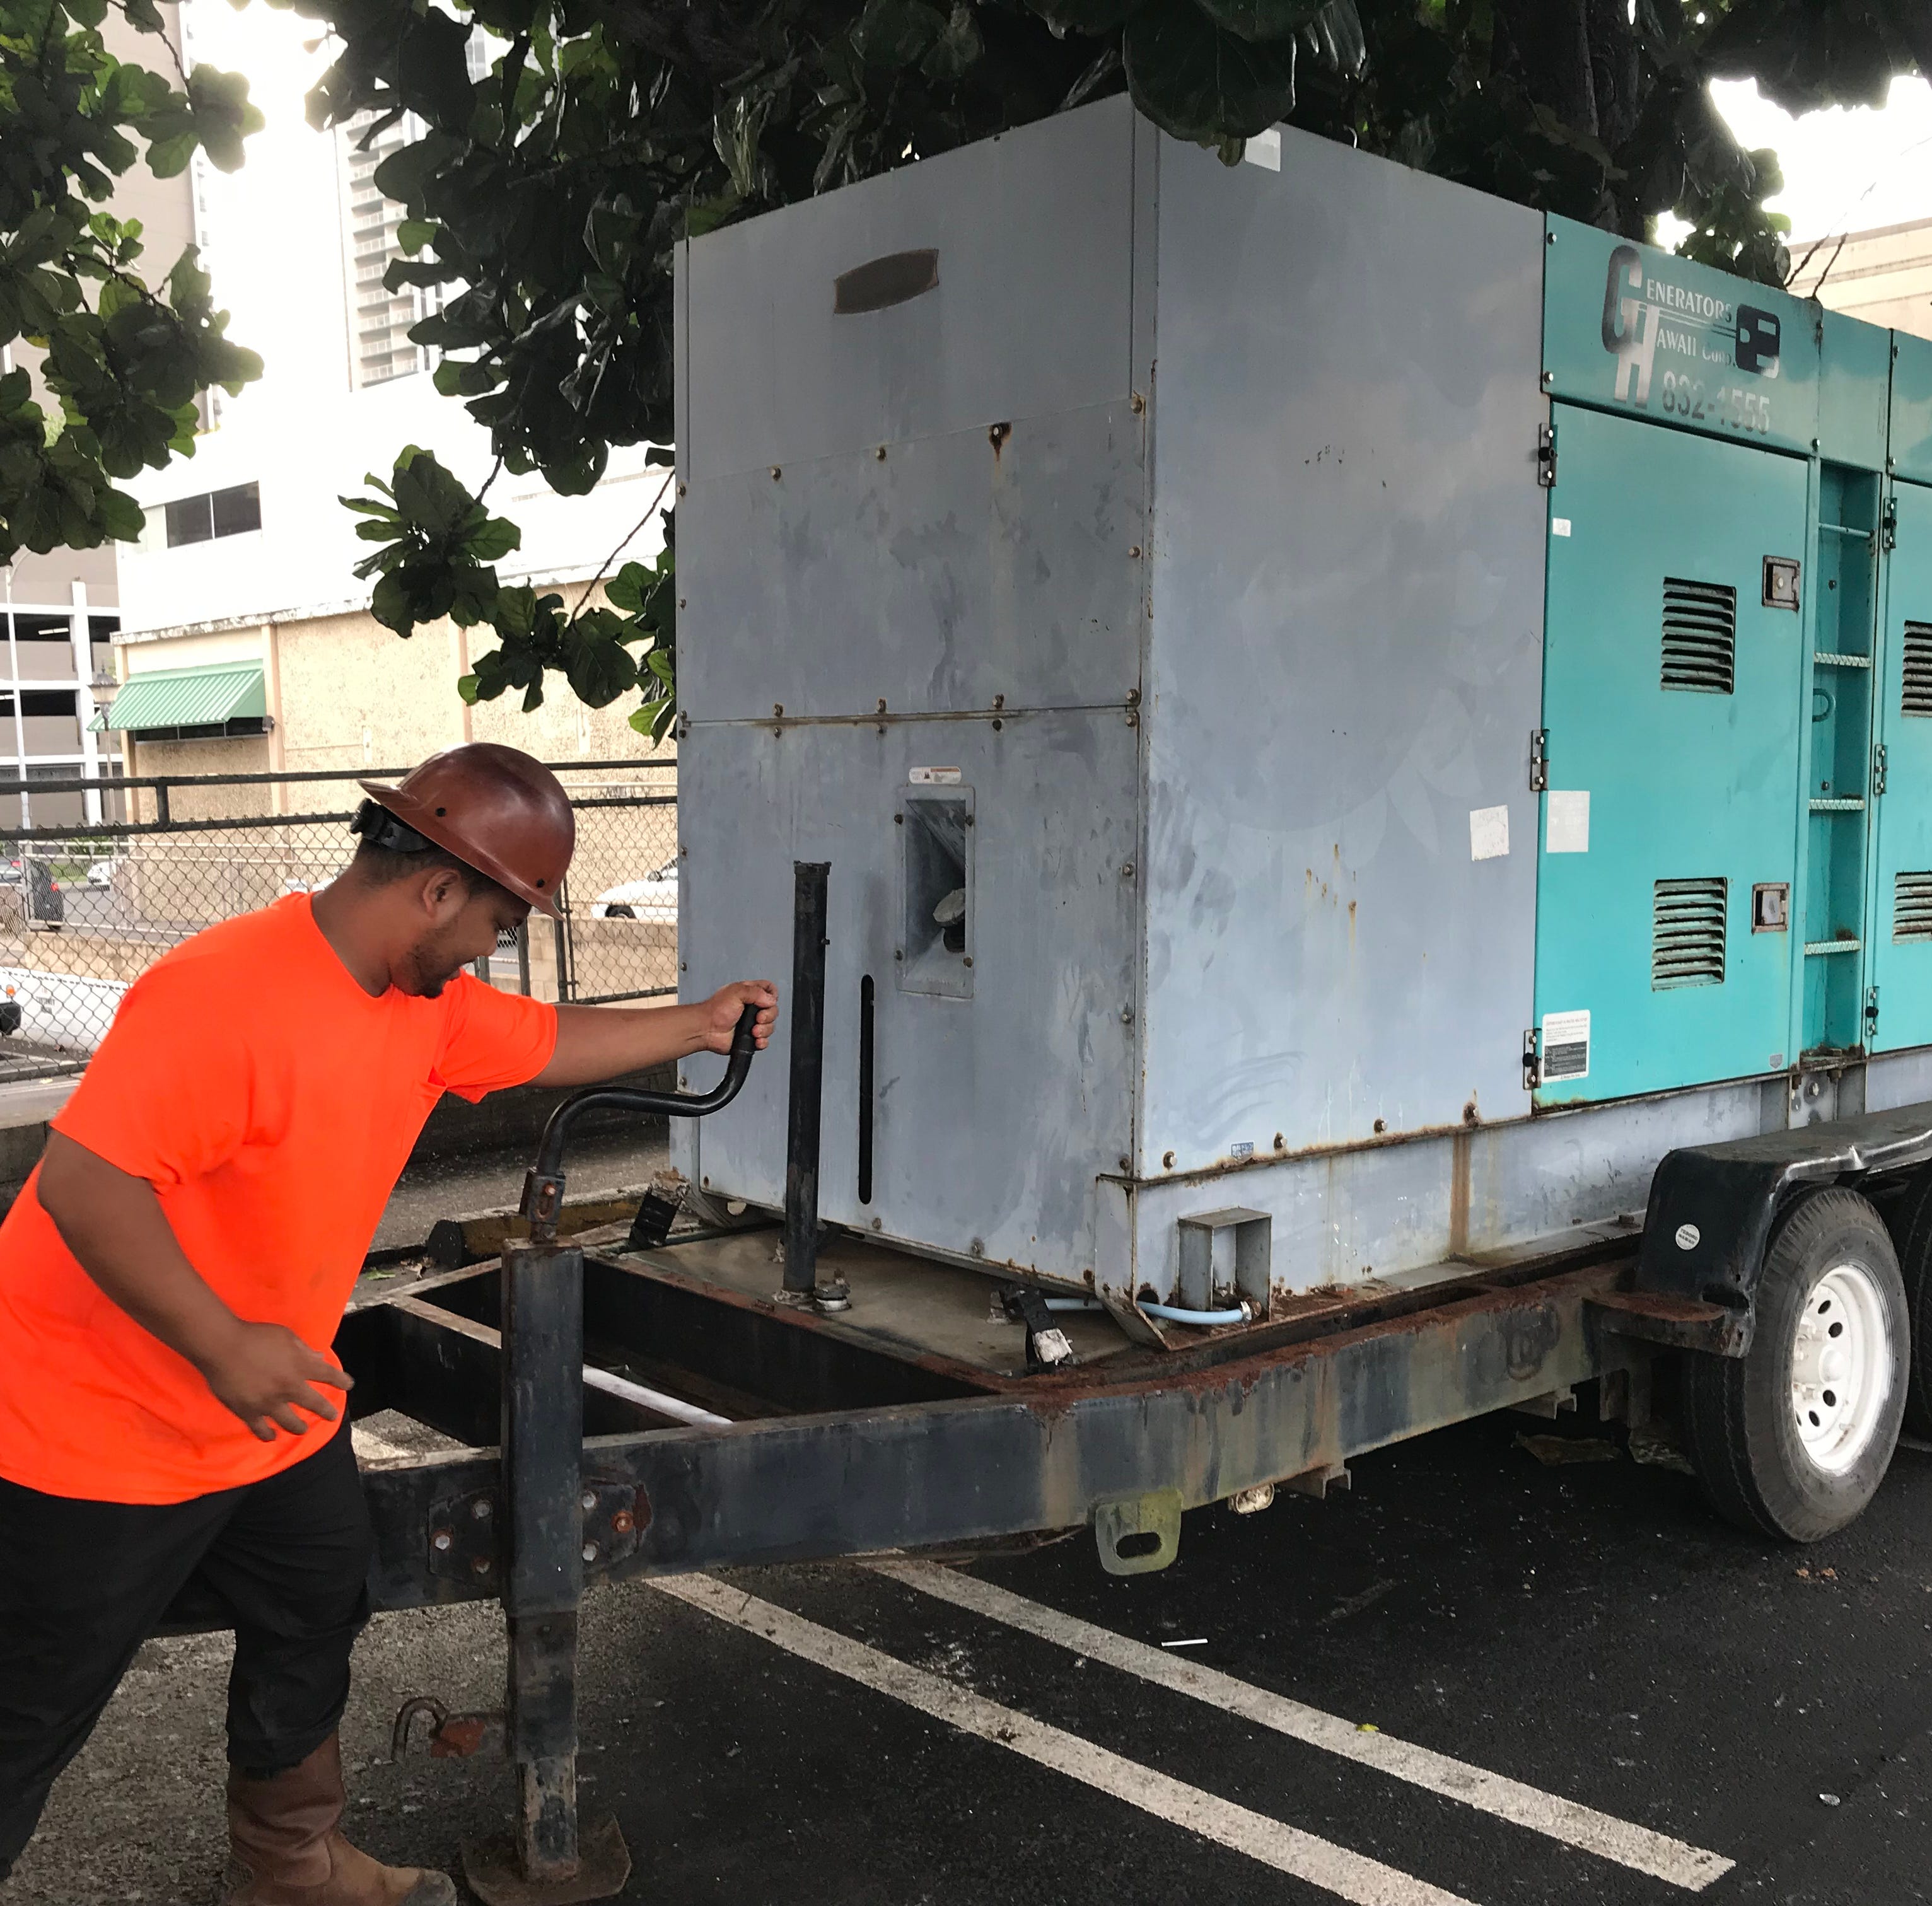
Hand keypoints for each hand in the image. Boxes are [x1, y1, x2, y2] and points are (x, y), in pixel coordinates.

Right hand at [199, 1321, 353, 1441]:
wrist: (222, 1347)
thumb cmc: (255, 1336)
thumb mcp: (286, 1336)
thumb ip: (304, 1350)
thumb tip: (319, 1357)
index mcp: (301, 1366)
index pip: (329, 1375)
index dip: (341, 1381)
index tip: (348, 1385)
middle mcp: (289, 1387)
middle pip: (314, 1404)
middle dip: (326, 1411)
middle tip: (331, 1416)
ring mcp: (269, 1403)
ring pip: (290, 1423)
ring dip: (299, 1427)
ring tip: (302, 1429)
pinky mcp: (248, 1412)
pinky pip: (260, 1429)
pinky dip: (267, 1435)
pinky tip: (271, 1437)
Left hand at [698, 980, 777, 1054]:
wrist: (707, 1030)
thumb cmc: (715, 1011)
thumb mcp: (736, 992)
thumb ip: (756, 992)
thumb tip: (770, 999)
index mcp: (749, 993)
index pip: (769, 989)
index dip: (772, 995)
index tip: (767, 1001)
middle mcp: (752, 1008)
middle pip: (773, 1010)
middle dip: (768, 1015)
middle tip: (758, 1018)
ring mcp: (751, 1023)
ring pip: (770, 1026)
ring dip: (764, 1030)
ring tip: (753, 1030)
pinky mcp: (750, 1037)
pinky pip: (764, 1040)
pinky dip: (762, 1041)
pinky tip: (755, 1039)